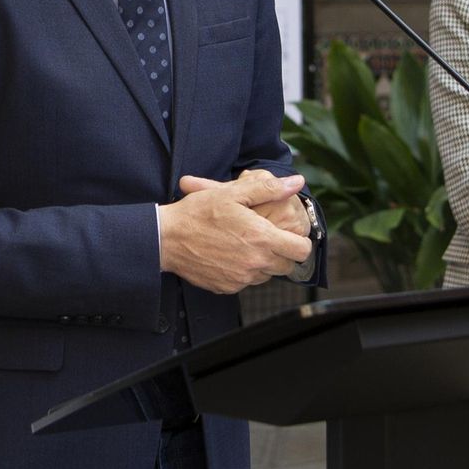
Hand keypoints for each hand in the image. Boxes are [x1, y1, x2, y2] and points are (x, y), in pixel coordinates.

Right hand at [158, 171, 311, 293]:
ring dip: (265, 262)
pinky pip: (247, 282)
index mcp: (262, 238)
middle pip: (288, 266)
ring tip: (246, 243)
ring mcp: (241, 279)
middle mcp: (255, 263)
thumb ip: (269, 189)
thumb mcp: (233, 193)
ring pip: (268, 275)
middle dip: (284, 252)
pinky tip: (231, 254)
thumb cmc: (198, 212)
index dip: (301, 241)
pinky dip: (245, 271)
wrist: (166, 238)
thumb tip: (296, 181)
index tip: (291, 234)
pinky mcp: (228, 288)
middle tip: (268, 237)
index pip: (302, 250)